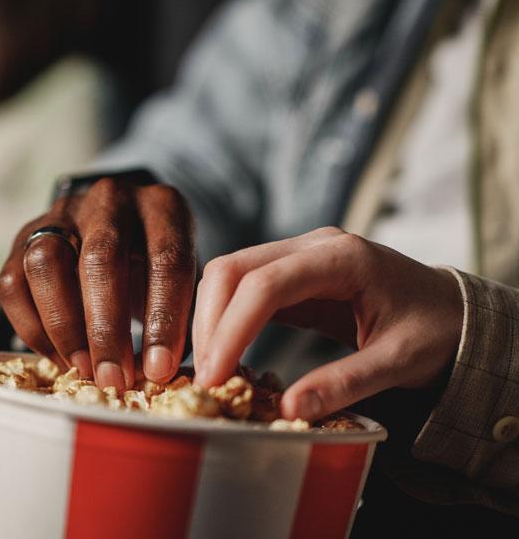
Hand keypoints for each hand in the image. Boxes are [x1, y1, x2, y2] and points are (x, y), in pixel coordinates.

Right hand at [0, 178, 195, 389]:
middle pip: (100, 258)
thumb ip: (179, 318)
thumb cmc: (158, 267)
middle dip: (106, 328)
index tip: (159, 370)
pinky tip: (59, 357)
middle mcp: (109, 199)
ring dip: (63, 326)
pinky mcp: (23, 237)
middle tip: (113, 378)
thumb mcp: (181, 280)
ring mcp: (61, 214)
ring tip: (83, 369)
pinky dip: (32, 327)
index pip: (166, 258)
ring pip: (46, 263)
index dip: (163, 318)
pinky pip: (12, 284)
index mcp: (162, 206)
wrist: (122, 231)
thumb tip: (158, 374)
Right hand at [192, 227, 462, 420]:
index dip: (231, 328)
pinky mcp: (291, 274)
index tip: (214, 375)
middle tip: (204, 377)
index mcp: (343, 258)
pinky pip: (243, 287)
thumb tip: (288, 409)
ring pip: (230, 274)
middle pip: (233, 269)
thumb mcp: (400, 361)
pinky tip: (223, 352)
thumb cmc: (435, 330)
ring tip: (209, 369)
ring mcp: (299, 255)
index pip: (266, 284)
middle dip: (209, 323)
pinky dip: (225, 318)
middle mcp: (313, 246)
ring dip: (210, 320)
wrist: (452, 310)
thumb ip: (345, 383)